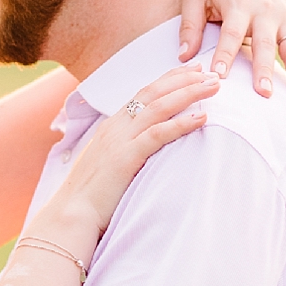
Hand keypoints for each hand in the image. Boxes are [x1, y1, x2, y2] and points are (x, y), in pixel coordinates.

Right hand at [40, 66, 218, 238]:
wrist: (72, 214)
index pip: (144, 93)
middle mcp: (116, 126)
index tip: (193, 71)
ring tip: (214, 87)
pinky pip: (158, 134)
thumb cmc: (92, 196)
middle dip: (184, 79)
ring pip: (159, 106)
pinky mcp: (125, 157)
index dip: (170, 79)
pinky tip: (202, 118)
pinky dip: (182, 123)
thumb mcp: (108, 165)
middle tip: (210, 72)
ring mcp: (120, 140)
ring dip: (189, 93)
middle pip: (154, 92)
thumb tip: (146, 150)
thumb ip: (126, 151)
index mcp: (112, 126)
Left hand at [177, 0, 285, 107]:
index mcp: (238, 3)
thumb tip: (184, 57)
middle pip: (266, 43)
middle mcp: (265, 11)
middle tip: (263, 93)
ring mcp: (283, 18)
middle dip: (265, 69)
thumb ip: (190, 24)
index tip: (219, 76)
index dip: (225, 54)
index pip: (232, 32)